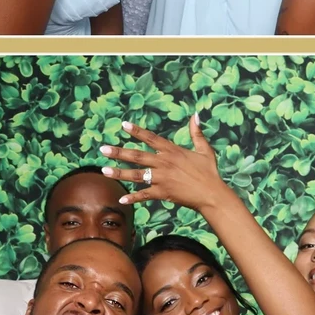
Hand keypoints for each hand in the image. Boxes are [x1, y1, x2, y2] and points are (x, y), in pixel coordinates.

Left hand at [100, 112, 225, 216]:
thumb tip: (195, 115)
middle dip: (118, 152)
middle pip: (137, 156)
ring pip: (136, 175)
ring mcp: (162, 178)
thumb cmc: (209, 172)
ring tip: (104, 171)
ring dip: (119, 173)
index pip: (151, 138)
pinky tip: (121, 198)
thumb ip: (196, 133)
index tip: (123, 125)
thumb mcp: (205, 150)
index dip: (137, 131)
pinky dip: (133, 197)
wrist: (212, 194)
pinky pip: (144, 195)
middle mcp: (164, 163)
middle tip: (103, 149)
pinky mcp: (163, 193)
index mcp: (172, 151)